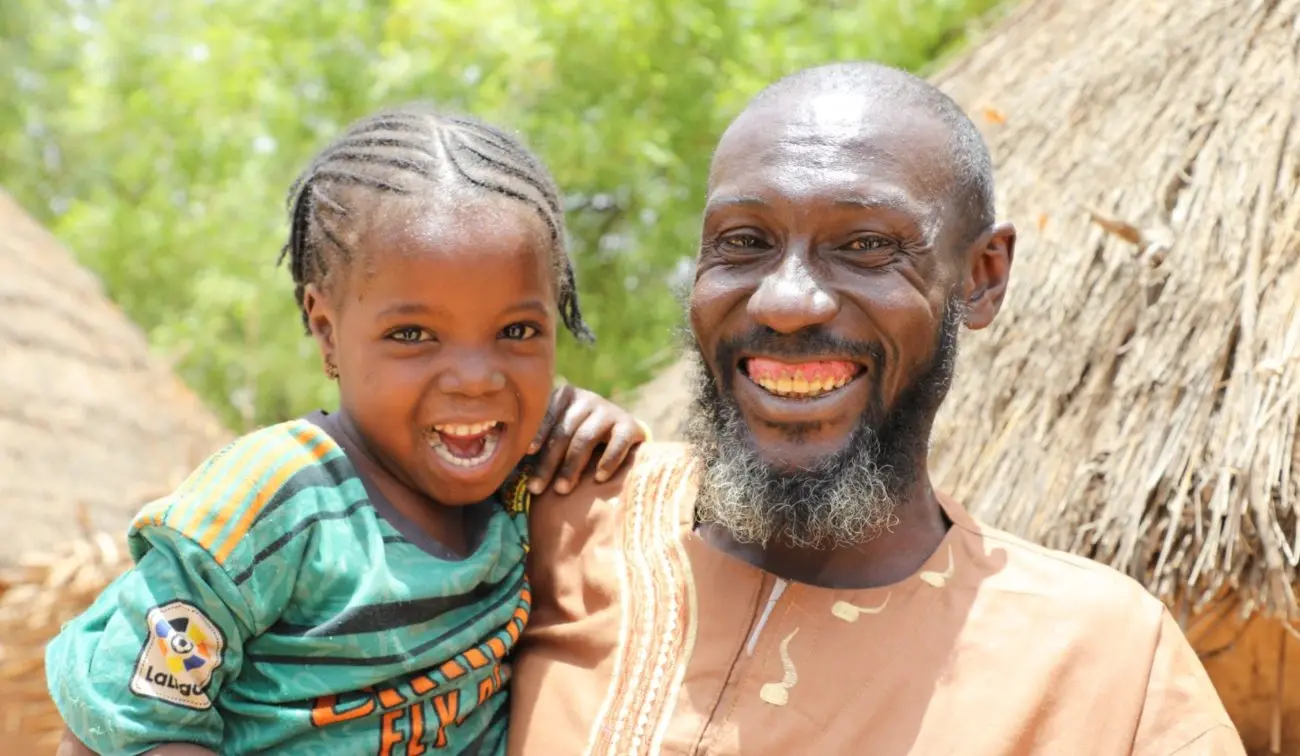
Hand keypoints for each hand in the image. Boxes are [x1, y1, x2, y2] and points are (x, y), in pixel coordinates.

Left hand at [527, 384, 648, 495]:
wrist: (621, 432)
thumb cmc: (578, 436)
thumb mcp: (559, 430)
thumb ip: (538, 440)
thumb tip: (504, 455)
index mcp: (565, 396)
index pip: (548, 415)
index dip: (538, 434)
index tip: (528, 453)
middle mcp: (587, 399)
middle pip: (564, 432)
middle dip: (549, 462)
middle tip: (536, 488)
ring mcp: (609, 410)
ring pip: (586, 438)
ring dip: (572, 466)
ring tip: (562, 489)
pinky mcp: (629, 425)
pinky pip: (618, 442)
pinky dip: (608, 460)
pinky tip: (599, 477)